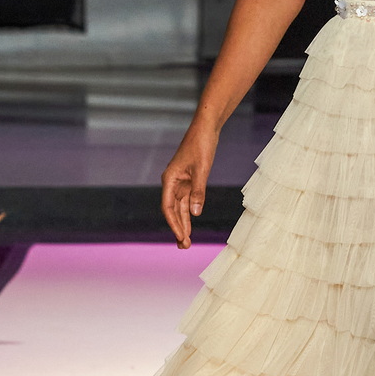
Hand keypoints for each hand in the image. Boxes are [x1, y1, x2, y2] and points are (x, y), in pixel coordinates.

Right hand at [161, 123, 218, 247]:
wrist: (206, 128)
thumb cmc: (201, 145)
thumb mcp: (202, 169)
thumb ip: (198, 192)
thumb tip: (195, 213)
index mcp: (170, 179)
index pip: (168, 207)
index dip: (174, 224)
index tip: (181, 237)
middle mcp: (173, 182)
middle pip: (174, 210)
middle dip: (179, 228)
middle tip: (184, 247)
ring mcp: (181, 181)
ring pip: (181, 207)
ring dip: (184, 223)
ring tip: (186, 241)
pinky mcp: (190, 179)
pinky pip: (188, 199)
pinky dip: (190, 212)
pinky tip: (191, 223)